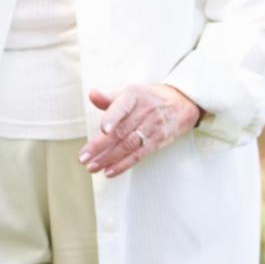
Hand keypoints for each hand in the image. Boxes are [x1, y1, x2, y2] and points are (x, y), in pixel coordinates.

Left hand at [78, 84, 200, 177]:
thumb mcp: (129, 91)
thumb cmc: (146, 98)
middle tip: (83, 158)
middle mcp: (144, 111)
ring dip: (108, 158)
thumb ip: (109, 96)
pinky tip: (109, 172)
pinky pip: (139, 155)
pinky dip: (123, 165)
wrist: (181, 103)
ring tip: (92, 167)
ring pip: (128, 145)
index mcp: (134, 95)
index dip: (113, 117)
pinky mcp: (158, 142)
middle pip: (121, 131)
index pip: (123, 106)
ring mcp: (152, 127)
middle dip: (100, 146)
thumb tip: (92, 94)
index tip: (103, 129)